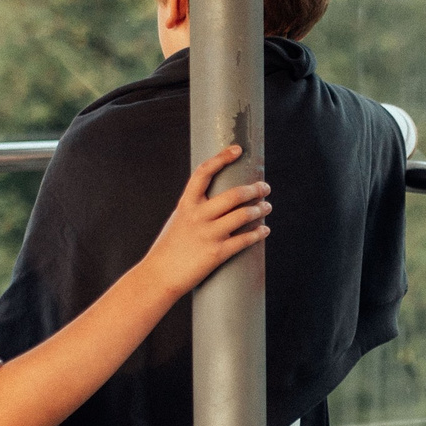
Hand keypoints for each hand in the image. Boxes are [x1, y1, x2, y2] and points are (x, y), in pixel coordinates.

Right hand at [137, 145, 270, 294]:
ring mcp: (208, 235)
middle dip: (254, 189)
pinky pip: (244, 240)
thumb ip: (196, 208)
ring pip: (243, 216)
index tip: (237, 149)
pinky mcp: (216, 253)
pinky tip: (264, 230)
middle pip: (234, 195)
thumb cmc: (169, 248)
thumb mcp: (179, 220)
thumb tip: (220, 200)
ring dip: (260, 209)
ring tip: (267, 206)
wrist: (158, 276)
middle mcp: (198, 216)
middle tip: (265, 187)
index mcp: (186, 204)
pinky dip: (258, 233)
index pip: (204, 172)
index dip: (222, 158)